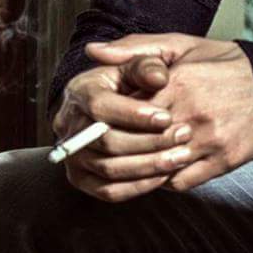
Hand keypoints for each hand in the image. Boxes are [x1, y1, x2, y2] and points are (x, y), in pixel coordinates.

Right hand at [51, 40, 191, 202]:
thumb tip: (157, 78)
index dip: (133, 114)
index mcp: (80, 90)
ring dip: (149, 165)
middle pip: (106, 141)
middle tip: (183, 136)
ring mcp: (73, 154)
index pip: (100, 106)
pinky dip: (138, 186)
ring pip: (109, 169)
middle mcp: (69, 123)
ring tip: (181, 156)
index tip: (166, 117)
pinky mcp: (83, 179)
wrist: (130, 104)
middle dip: (149, 141)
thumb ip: (148, 64)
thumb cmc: (139, 80)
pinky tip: (164, 175)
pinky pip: (109, 191)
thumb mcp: (143, 61)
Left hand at [83, 33, 252, 192]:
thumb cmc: (222, 64)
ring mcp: (209, 141)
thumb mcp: (179, 46)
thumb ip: (135, 49)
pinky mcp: (222, 161)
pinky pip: (180, 181)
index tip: (102, 120)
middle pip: (141, 142)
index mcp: (179, 84)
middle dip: (121, 146)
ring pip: (158, 166)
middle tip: (107, 146)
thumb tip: (94, 52)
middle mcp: (194, 115)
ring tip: (130, 158)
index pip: (129, 111)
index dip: (112, 119)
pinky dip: (163, 178)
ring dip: (141, 166)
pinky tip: (158, 167)